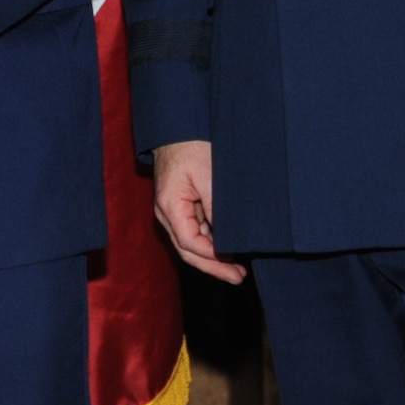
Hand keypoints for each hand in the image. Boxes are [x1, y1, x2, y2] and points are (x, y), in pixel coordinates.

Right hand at [152, 140, 246, 283]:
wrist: (180, 128)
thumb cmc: (192, 147)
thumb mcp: (209, 177)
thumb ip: (216, 209)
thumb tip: (227, 239)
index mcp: (169, 206)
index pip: (188, 242)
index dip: (212, 257)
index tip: (235, 263)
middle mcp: (166, 212)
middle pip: (187, 250)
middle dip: (213, 266)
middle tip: (238, 277)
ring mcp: (172, 211)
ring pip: (190, 244)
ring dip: (212, 256)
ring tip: (237, 267)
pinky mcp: (180, 206)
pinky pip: (193, 231)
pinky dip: (210, 242)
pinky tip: (227, 247)